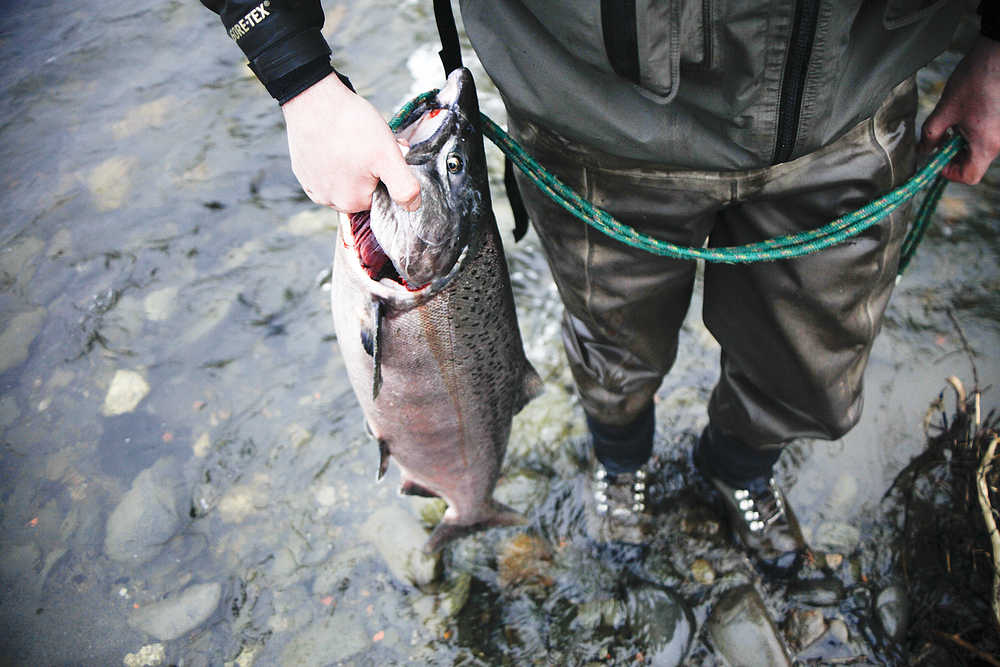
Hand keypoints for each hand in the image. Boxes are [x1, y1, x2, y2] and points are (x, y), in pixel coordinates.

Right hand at [281, 73, 420, 211]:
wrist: (314, 99)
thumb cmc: (351, 126)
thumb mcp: (388, 156)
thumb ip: (404, 186)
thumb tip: (413, 206)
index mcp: (351, 203)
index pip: (380, 196)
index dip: (387, 173)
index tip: (383, 154)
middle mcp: (328, 200)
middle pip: (362, 189)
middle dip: (371, 169)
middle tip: (370, 143)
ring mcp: (312, 186)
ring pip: (344, 180)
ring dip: (353, 164)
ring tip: (352, 139)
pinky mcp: (302, 170)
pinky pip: (326, 171)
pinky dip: (333, 158)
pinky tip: (335, 140)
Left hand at [919, 36, 999, 184]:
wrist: (999, 53)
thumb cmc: (974, 81)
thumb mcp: (945, 111)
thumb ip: (931, 135)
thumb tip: (923, 151)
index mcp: (987, 145)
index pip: (969, 176)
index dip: (949, 172)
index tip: (937, 159)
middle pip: (975, 163)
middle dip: (954, 156)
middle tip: (940, 139)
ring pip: (981, 149)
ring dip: (963, 143)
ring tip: (954, 122)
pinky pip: (988, 136)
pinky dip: (974, 132)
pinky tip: (967, 114)